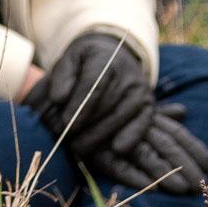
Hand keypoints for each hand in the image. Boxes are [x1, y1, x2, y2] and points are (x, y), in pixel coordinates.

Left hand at [23, 29, 153, 169]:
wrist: (115, 57)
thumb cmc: (86, 64)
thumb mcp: (70, 59)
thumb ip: (62, 75)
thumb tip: (59, 98)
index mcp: (105, 58)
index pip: (94, 85)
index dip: (79, 106)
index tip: (64, 123)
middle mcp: (127, 74)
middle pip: (106, 104)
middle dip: (85, 126)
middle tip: (65, 140)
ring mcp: (140, 90)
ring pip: (120, 116)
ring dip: (99, 136)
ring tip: (79, 148)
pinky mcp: (148, 105)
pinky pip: (142, 123)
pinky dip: (131, 136)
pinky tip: (117, 149)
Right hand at [92, 101, 207, 199]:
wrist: (66, 101)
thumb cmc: (105, 108)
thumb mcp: (133, 110)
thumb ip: (159, 114)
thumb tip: (182, 112)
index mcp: (147, 117)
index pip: (176, 132)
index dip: (194, 147)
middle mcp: (135, 126)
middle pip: (166, 145)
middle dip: (186, 165)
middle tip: (202, 185)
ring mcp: (116, 138)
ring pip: (146, 155)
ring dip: (164, 173)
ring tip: (182, 189)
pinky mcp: (97, 152)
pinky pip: (117, 166)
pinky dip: (133, 176)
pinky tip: (149, 187)